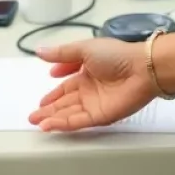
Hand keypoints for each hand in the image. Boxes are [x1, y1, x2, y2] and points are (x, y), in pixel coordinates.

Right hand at [29, 38, 156, 130]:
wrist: (141, 69)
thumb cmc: (116, 55)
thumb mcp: (84, 49)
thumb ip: (62, 54)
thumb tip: (39, 51)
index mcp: (87, 73)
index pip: (66, 86)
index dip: (53, 94)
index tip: (40, 101)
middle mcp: (90, 90)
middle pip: (65, 103)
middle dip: (49, 109)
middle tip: (32, 116)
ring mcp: (95, 104)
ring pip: (69, 113)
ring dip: (52, 118)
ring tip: (36, 122)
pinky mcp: (101, 116)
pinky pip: (79, 121)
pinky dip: (63, 124)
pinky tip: (50, 125)